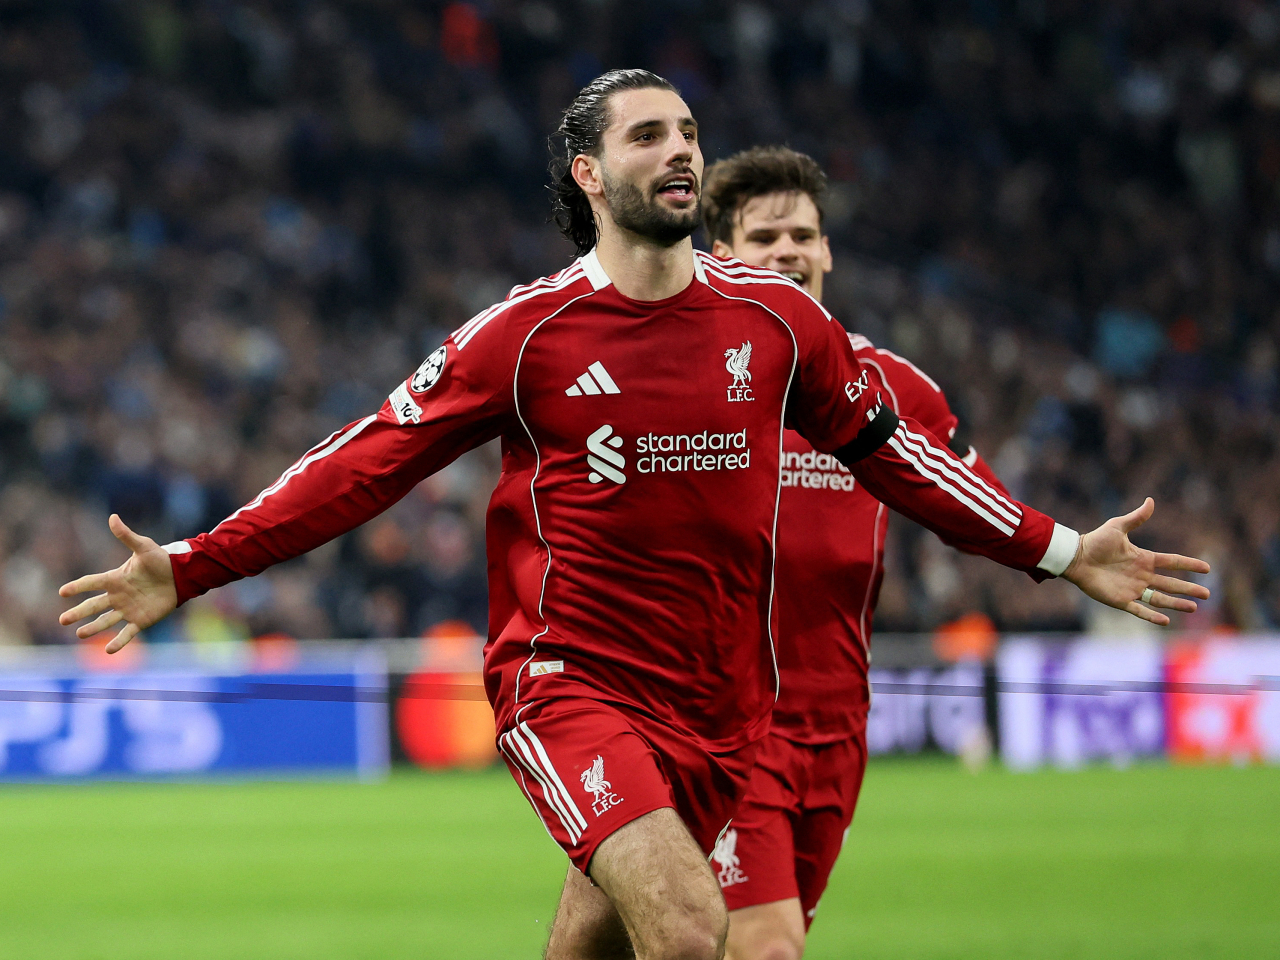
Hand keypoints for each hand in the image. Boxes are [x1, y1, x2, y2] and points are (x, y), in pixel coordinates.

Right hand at [58, 514, 177, 652]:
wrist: (181, 575)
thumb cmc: (160, 559)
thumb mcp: (144, 547)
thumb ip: (127, 536)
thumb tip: (113, 517)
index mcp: (116, 578)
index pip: (92, 583)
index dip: (78, 587)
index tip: (63, 591)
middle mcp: (118, 596)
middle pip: (93, 606)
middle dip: (78, 612)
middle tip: (62, 619)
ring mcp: (128, 609)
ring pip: (106, 621)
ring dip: (93, 628)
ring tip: (79, 634)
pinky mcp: (141, 620)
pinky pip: (127, 633)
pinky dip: (118, 642)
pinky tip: (108, 650)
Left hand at [1062, 498, 1209, 625]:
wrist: (1076, 557)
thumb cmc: (1095, 541)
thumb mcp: (1117, 527)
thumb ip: (1136, 517)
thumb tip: (1150, 501)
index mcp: (1144, 558)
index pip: (1172, 562)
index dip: (1189, 564)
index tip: (1207, 568)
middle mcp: (1142, 575)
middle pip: (1171, 583)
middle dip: (1189, 589)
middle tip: (1208, 593)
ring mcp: (1132, 588)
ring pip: (1160, 598)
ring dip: (1176, 604)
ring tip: (1194, 607)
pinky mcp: (1121, 600)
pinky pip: (1139, 610)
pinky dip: (1152, 616)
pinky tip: (1166, 622)